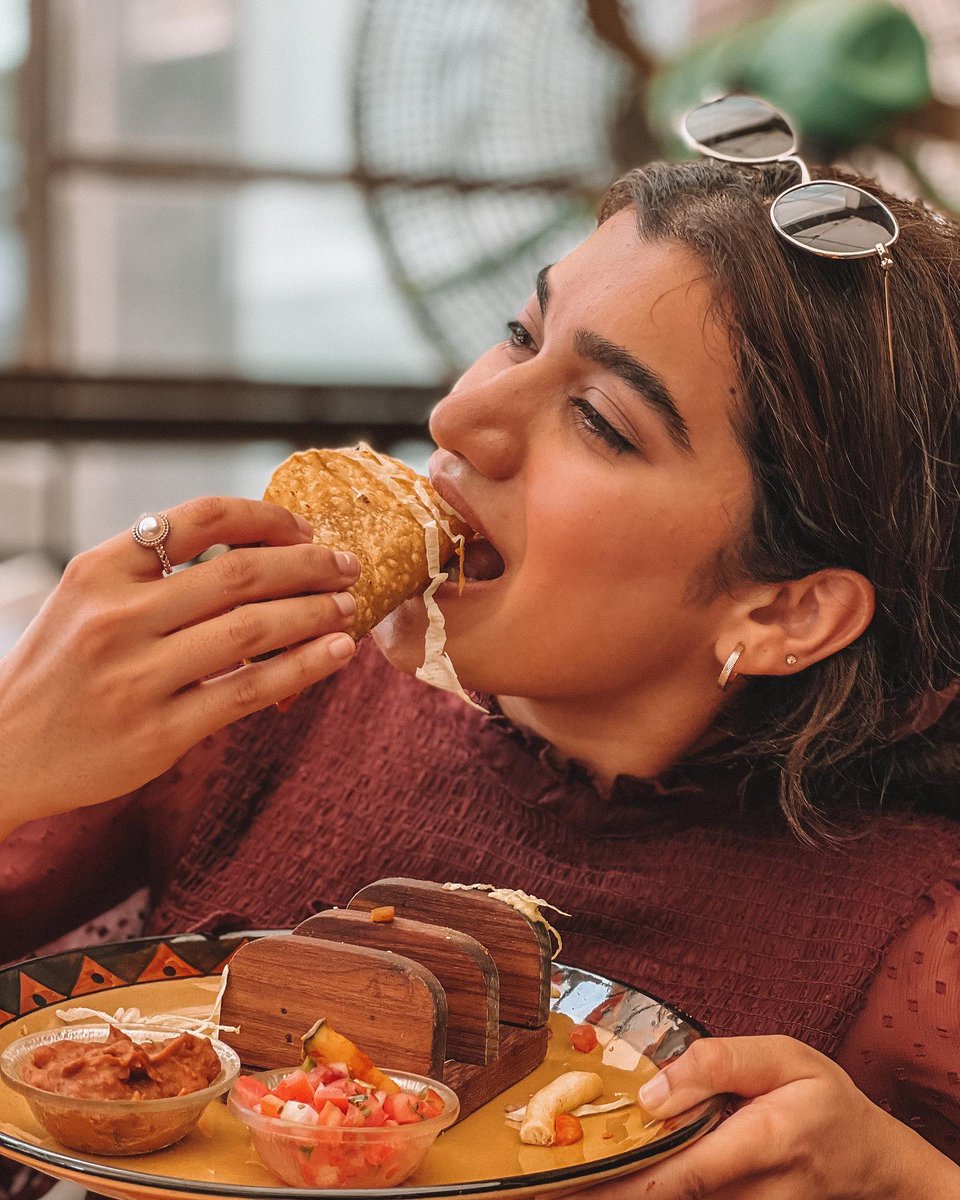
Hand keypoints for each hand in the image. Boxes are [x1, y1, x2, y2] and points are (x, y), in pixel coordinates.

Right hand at [0, 495, 359, 833]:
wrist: (1, 752)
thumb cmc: (57, 670)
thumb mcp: (86, 600)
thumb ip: (153, 573)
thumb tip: (256, 550)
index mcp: (99, 570)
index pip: (200, 518)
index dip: (266, 517)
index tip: (305, 527)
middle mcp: (117, 617)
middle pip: (239, 573)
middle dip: (307, 564)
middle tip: (347, 565)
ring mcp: (137, 677)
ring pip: (251, 629)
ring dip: (313, 612)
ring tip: (348, 607)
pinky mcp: (159, 732)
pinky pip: (247, 691)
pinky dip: (301, 668)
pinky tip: (335, 653)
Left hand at [573, 1035, 959, 1198]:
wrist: (874, 1163)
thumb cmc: (826, 1100)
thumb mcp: (786, 1057)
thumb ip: (719, 1064)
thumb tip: (652, 1091)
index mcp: (770, 1138)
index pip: (686, 1172)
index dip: (626, 1184)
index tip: (572, 1185)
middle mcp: (761, 1192)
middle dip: (609, 1197)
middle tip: (545, 1191)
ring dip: (623, 1197)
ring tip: (562, 1190)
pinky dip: (651, 1195)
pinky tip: (614, 1187)